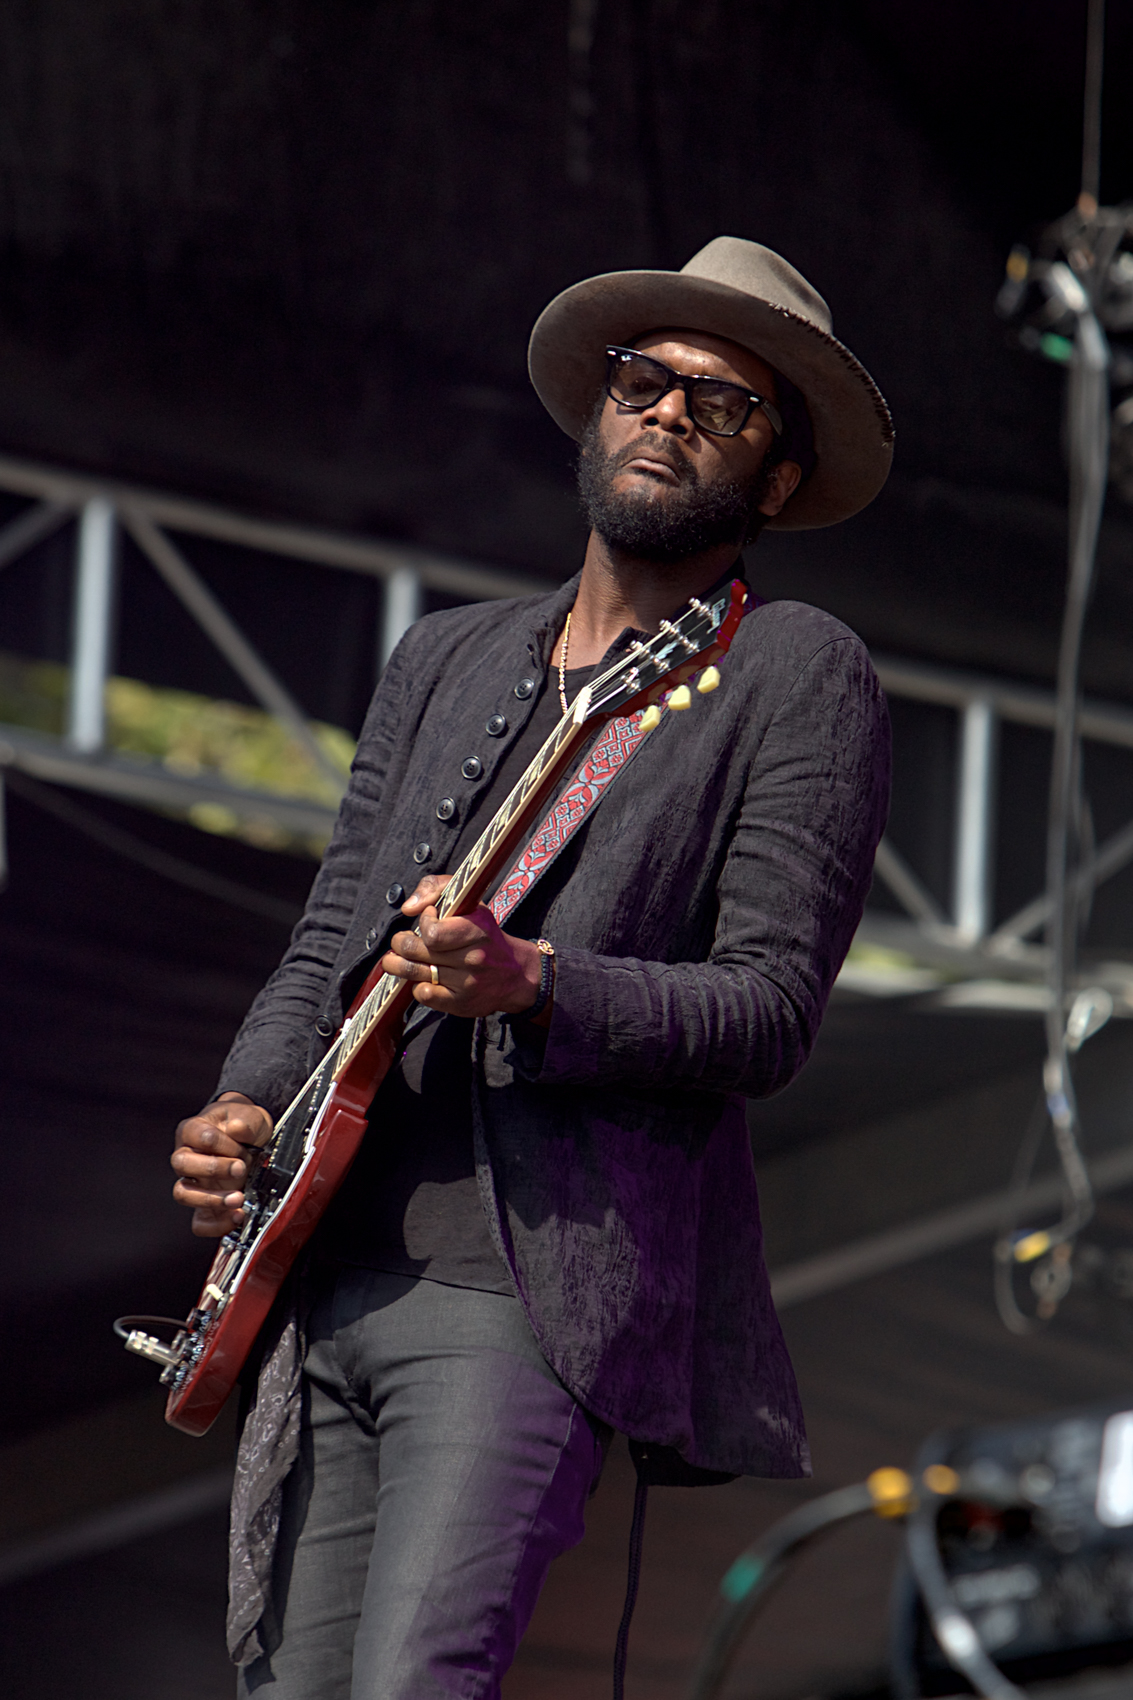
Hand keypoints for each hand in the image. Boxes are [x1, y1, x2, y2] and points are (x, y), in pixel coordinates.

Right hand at [171, 1092, 273, 1237]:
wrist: (252, 1137)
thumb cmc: (243, 1123)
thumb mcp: (250, 1114)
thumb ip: (245, 1121)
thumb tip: (238, 1128)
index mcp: (193, 1130)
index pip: (199, 1137)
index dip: (222, 1143)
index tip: (241, 1146)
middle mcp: (187, 1156)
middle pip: (182, 1165)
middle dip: (212, 1169)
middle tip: (239, 1169)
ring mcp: (194, 1182)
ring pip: (183, 1193)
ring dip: (211, 1199)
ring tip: (237, 1198)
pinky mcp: (204, 1204)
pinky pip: (199, 1222)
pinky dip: (216, 1224)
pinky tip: (237, 1216)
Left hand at [381, 874, 547, 1021]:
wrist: (517, 974)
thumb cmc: (486, 935)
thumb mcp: (471, 901)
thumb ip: (437, 887)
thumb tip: (409, 908)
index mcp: (476, 930)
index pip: (433, 932)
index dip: (423, 924)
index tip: (427, 919)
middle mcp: (473, 957)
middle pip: (415, 951)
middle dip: (400, 944)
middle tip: (400, 941)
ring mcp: (467, 982)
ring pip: (415, 973)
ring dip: (397, 965)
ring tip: (394, 960)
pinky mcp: (461, 1003)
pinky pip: (425, 995)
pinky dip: (416, 987)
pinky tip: (422, 979)